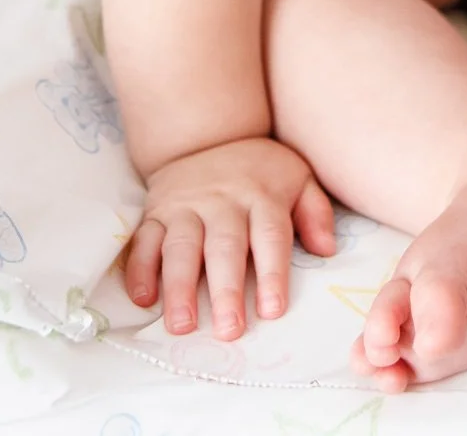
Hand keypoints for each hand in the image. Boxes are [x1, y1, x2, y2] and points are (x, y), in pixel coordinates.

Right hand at [125, 137, 335, 338]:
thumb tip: (326, 249)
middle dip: (225, 289)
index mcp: (261, 196)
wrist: (207, 136)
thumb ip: (315, 211)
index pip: (269, 235)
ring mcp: (185, 206)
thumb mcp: (298, 177)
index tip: (272, 310)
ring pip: (181, 245)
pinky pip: (144, 239)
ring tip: (182, 324)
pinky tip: (144, 298)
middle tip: (228, 330)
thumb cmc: (259, 172)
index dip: (272, 273)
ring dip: (179, 286)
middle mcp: (222, 201)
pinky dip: (140, 268)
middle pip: (224, 246)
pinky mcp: (156, 211)